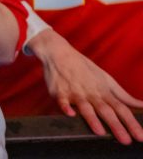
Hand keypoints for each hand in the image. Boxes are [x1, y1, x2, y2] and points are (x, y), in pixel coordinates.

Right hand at [28, 29, 142, 144]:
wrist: (59, 53)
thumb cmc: (84, 68)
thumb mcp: (106, 79)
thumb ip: (124, 96)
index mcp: (104, 92)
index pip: (121, 109)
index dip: (131, 123)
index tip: (140, 137)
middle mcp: (91, 93)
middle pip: (106, 111)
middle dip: (116, 126)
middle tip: (126, 141)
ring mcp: (75, 93)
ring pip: (85, 107)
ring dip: (92, 119)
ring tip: (100, 131)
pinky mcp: (59, 92)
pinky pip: (62, 101)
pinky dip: (66, 107)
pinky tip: (70, 114)